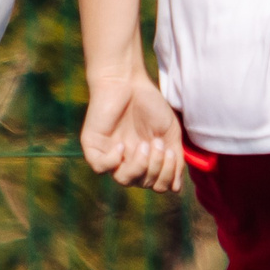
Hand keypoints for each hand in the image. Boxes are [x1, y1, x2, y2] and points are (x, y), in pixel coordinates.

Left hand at [79, 66, 184, 192]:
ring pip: (123, 180)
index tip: (170, 151)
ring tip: (144, 145)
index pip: (157, 184)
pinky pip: (100, 168)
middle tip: (157, 143)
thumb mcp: (170, 133)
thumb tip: (176, 188)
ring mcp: (110, 155)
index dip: (166, 175)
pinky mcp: (94, 147)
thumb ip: (175, 160)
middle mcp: (129, 161)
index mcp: (147, 160)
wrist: (127, 81)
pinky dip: (112, 161)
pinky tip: (121, 146)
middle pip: (143, 183)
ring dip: (139, 166)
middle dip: (155, 167)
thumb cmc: (150, 104)